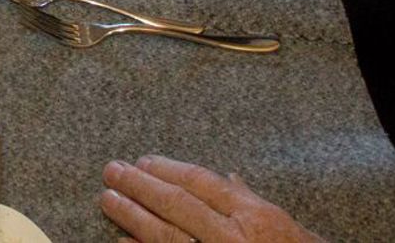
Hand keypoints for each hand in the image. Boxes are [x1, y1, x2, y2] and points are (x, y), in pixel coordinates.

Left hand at [101, 157, 321, 242]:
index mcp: (255, 217)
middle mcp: (233, 238)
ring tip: (109, 199)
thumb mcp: (286, 227)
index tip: (143, 159)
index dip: (169, 169)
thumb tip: (229, 179)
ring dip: (133, 216)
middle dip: (141, 185)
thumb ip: (251, 202)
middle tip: (112, 170)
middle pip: (178, 204)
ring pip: (166, 235)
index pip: (202, 184)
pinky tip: (122, 241)